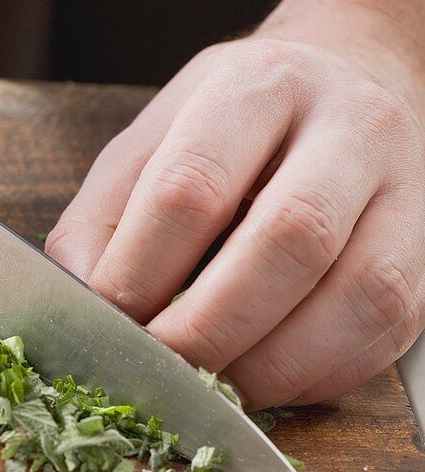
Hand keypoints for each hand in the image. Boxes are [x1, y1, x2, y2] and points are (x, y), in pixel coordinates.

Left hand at [46, 33, 424, 407]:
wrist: (350, 81)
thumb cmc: (235, 129)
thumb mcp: (153, 142)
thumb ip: (103, 222)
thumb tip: (80, 312)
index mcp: (258, 86)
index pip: (192, 187)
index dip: (141, 274)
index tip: (110, 326)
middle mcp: (349, 125)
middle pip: (289, 240)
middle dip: (210, 331)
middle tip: (162, 374)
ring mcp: (406, 188)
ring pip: (359, 293)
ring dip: (274, 366)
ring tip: (215, 390)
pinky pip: (388, 333)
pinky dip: (320, 377)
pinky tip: (270, 382)